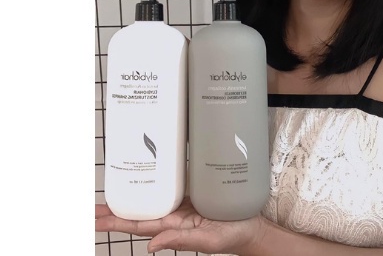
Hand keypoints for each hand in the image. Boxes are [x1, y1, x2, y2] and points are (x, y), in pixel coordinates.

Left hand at [95, 197, 263, 253]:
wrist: (250, 226)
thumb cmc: (230, 237)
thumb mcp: (207, 241)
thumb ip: (180, 241)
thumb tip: (150, 246)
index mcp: (173, 227)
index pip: (138, 225)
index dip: (116, 222)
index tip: (95, 219)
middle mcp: (174, 215)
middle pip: (140, 211)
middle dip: (117, 210)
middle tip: (94, 204)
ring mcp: (183, 204)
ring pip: (152, 198)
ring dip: (133, 195)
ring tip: (115, 188)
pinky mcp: (193, 193)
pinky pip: (171, 187)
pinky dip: (157, 182)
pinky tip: (150, 176)